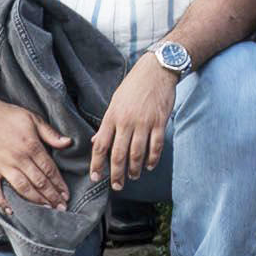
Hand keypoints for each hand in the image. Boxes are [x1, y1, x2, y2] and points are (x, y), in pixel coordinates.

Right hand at [0, 97, 72, 210]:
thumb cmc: (8, 115)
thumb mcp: (33, 119)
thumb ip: (50, 133)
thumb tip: (68, 143)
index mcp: (31, 146)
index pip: (49, 169)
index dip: (59, 183)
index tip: (66, 194)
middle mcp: (17, 158)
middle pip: (38, 182)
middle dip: (52, 196)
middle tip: (61, 206)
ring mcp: (1, 166)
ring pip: (21, 188)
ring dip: (35, 200)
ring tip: (46, 209)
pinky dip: (2, 202)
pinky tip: (12, 211)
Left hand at [87, 54, 178, 190]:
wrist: (157, 69)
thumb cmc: (133, 85)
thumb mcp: (115, 102)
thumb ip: (106, 124)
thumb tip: (95, 142)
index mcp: (112, 116)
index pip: (100, 145)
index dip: (97, 164)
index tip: (96, 177)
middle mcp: (126, 121)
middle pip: (118, 154)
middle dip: (117, 174)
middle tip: (117, 186)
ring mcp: (144, 122)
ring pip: (137, 153)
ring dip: (134, 169)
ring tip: (133, 177)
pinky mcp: (160, 121)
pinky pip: (156, 146)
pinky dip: (152, 159)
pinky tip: (149, 166)